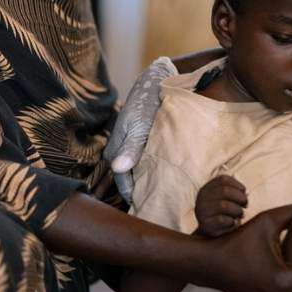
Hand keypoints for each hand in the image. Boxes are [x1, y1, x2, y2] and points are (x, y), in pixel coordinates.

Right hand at [104, 57, 176, 204]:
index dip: (135, 198)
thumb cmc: (146, 99)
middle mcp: (123, 151)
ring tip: (172, 197)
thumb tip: (117, 168)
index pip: (124, 183)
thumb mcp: (139, 123)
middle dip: (146, 192)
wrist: (158, 78)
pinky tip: (175, 177)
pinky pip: (151, 160)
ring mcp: (135, 146)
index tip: (151, 212)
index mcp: (116, 149)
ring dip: (154, 181)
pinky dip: (161, 168)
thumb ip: (130, 146)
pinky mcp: (146, 141)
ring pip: (143, 171)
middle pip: (133, 179)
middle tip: (166, 209)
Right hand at [195, 175, 247, 236]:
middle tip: (246, 204)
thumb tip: (245, 193)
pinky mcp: (205, 224)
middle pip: (224, 191)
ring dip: (237, 210)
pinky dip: (232, 221)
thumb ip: (234, 192)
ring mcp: (201, 210)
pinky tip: (234, 222)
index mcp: (207, 188)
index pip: (223, 179)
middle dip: (240, 197)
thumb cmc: (224, 213)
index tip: (244, 192)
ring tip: (241, 214)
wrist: (212, 234)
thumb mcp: (227, 199)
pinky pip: (222, 220)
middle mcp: (201, 197)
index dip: (237, 184)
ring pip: (224, 205)